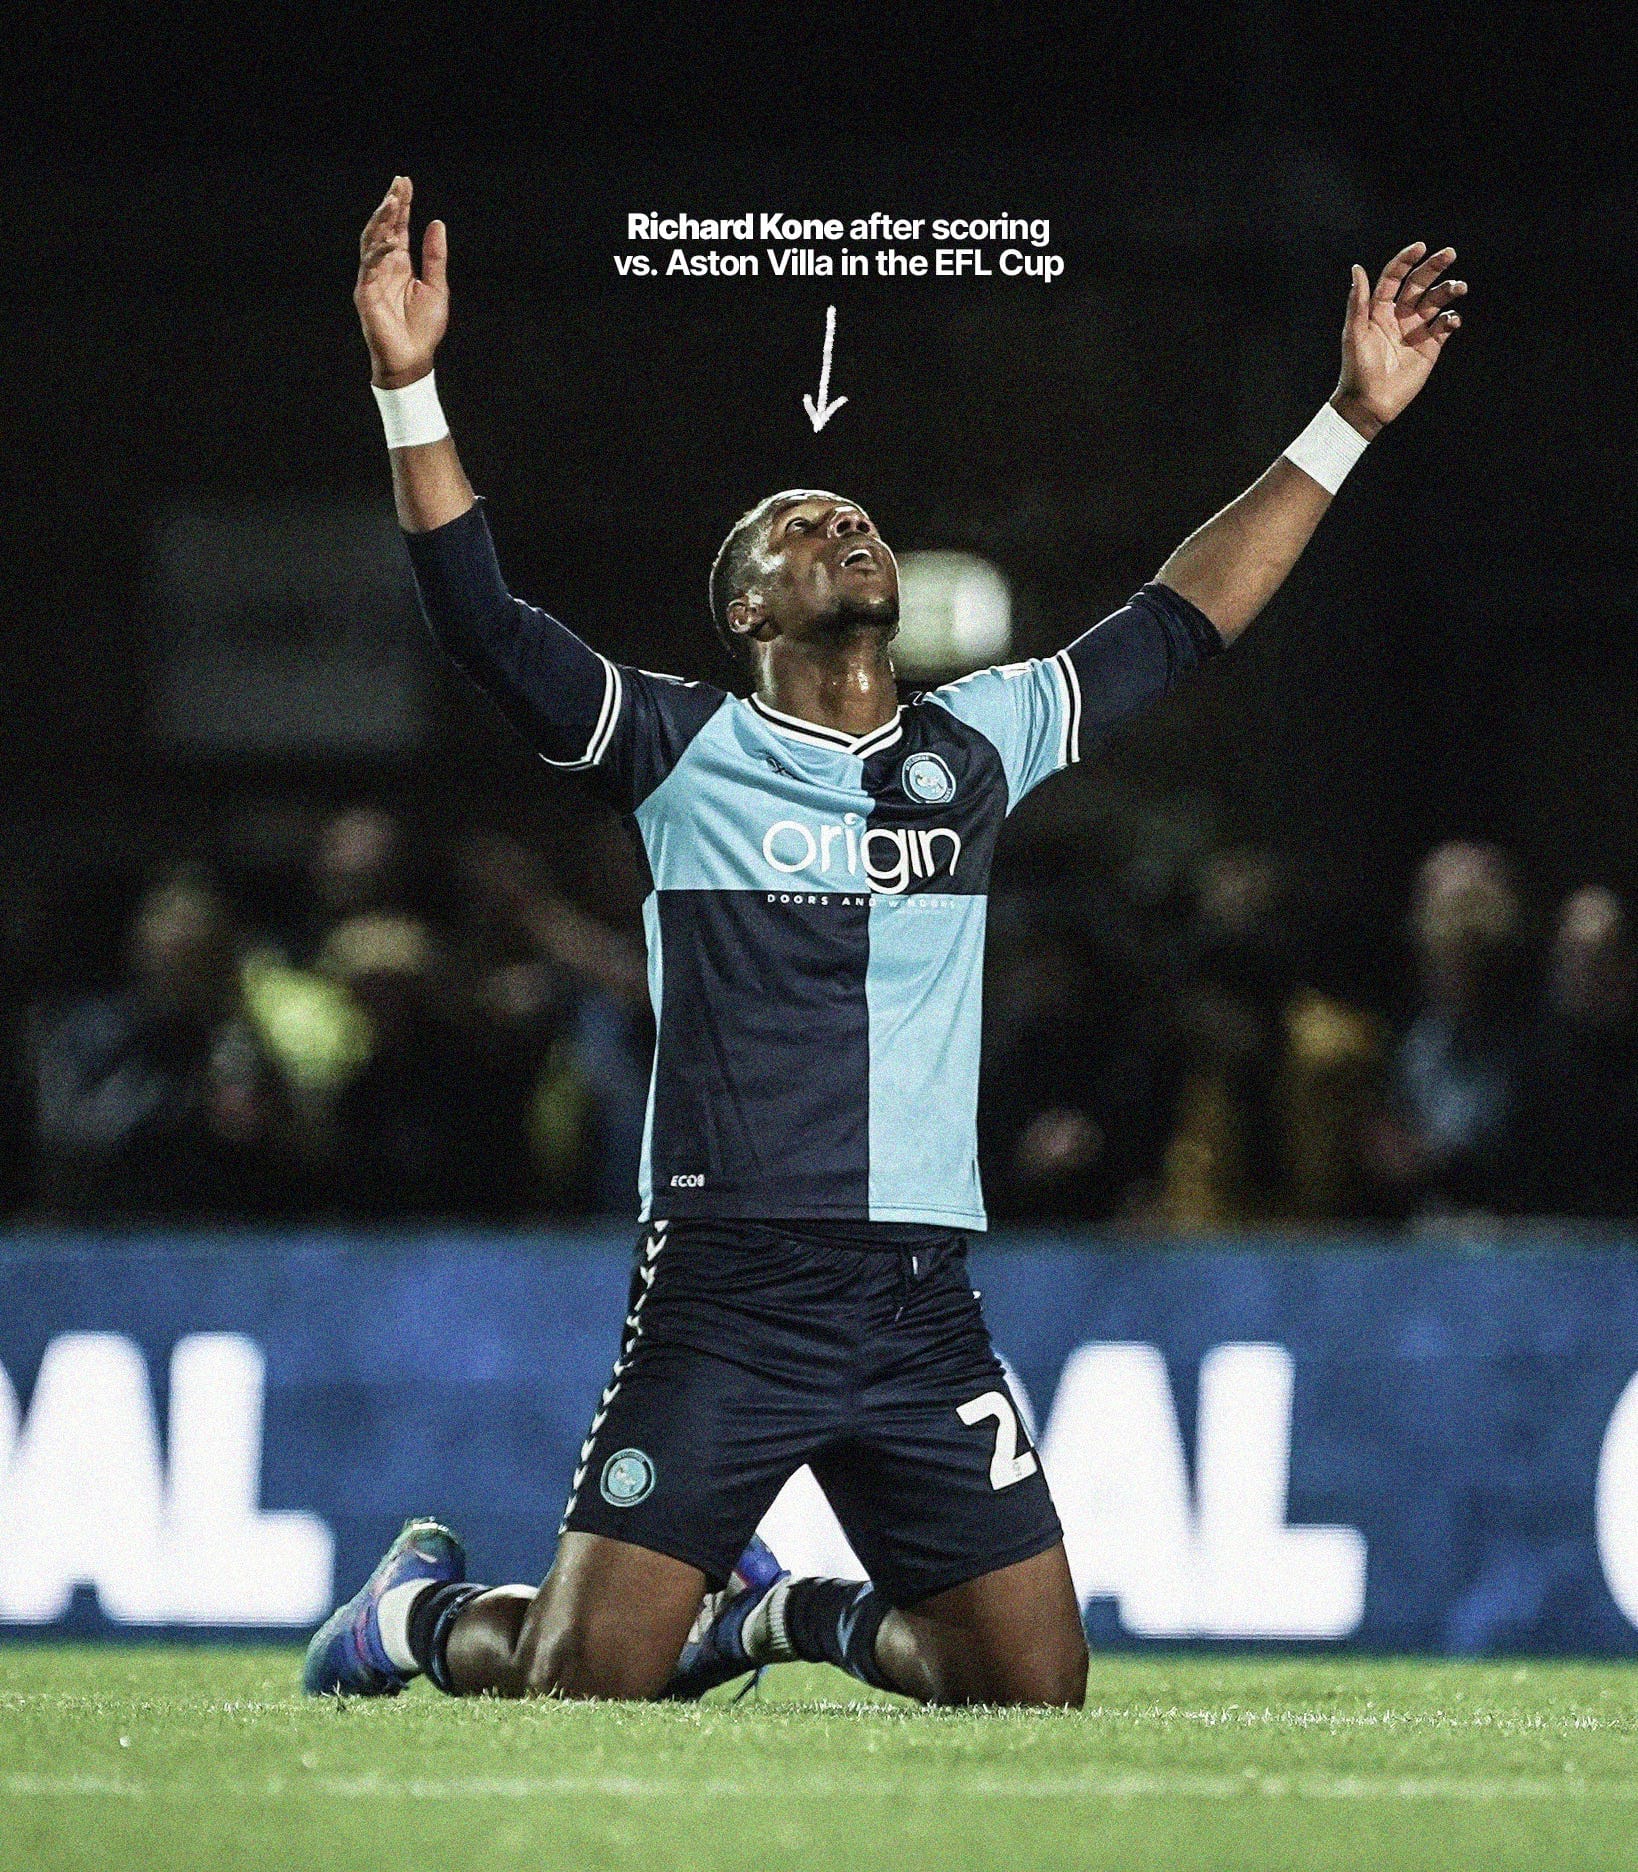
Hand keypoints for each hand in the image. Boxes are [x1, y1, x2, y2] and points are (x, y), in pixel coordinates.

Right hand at [354, 176, 448, 388]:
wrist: (413, 359)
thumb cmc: (424, 328)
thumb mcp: (437, 287)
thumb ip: (435, 256)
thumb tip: (437, 223)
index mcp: (401, 264)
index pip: (399, 228)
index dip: (402, 205)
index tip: (405, 183)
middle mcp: (384, 267)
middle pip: (384, 228)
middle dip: (391, 206)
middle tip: (398, 184)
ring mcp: (372, 278)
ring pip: (372, 241)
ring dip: (382, 221)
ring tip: (392, 202)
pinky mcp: (366, 293)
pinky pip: (370, 267)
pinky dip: (379, 252)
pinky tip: (392, 240)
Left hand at [1332, 243, 1465, 436]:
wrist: (1369, 403)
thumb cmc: (1357, 369)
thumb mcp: (1354, 333)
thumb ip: (1358, 301)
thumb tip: (1357, 268)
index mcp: (1379, 309)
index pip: (1395, 277)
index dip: (1406, 260)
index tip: (1421, 247)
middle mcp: (1399, 316)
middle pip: (1419, 284)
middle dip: (1434, 267)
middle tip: (1450, 253)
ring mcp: (1416, 330)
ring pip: (1436, 301)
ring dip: (1448, 291)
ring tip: (1459, 287)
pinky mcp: (1430, 347)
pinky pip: (1445, 326)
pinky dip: (1452, 319)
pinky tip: (1452, 320)